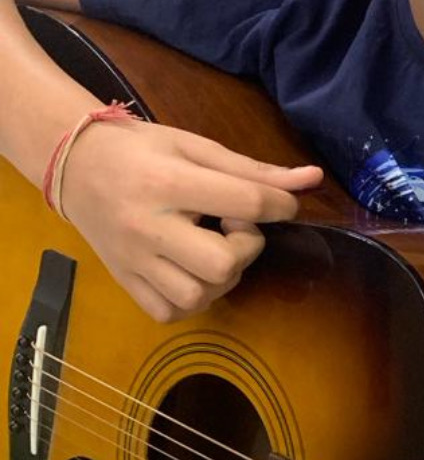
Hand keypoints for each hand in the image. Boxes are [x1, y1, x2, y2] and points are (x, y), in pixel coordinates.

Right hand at [58, 113, 321, 322]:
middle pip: (222, 263)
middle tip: (234, 225)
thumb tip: (313, 179)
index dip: (281, 205)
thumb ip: (255, 169)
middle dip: (247, 247)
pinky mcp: (124, 282)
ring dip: (223, 275)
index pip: (245, 203)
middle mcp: (149, 228)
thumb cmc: (142, 150)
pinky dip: (194, 298)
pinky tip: (195, 269)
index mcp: (169, 184)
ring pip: (198, 295)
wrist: (74, 165)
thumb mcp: (198, 147)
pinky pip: (169, 312)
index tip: (283, 203)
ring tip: (214, 246)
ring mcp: (133, 261)